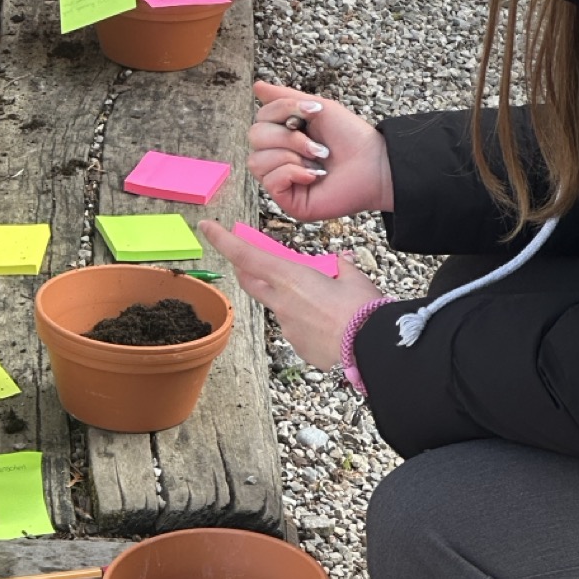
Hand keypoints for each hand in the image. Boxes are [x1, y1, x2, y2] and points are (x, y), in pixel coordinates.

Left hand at [199, 219, 382, 369]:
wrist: (372, 350)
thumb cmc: (363, 311)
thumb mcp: (353, 278)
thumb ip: (340, 267)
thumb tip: (340, 262)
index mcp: (291, 278)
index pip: (246, 256)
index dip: (223, 240)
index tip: (207, 227)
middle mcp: (280, 302)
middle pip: (251, 280)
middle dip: (246, 267)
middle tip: (252, 258)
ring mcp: (286, 327)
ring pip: (280, 305)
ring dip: (293, 298)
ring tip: (328, 303)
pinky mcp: (297, 346)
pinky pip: (297, 327)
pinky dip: (308, 321)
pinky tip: (331, 324)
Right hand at [248, 81, 393, 220]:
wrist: (372, 164)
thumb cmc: (349, 137)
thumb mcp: (317, 107)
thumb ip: (285, 98)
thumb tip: (257, 86)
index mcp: (281, 135)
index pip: (259, 119)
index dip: (283, 110)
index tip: (314, 112)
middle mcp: (276, 157)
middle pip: (254, 137)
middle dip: (288, 137)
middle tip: (317, 144)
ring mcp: (279, 180)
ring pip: (257, 161)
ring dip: (292, 155)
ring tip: (318, 160)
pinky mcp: (286, 200)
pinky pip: (271, 181)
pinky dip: (294, 173)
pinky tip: (314, 176)